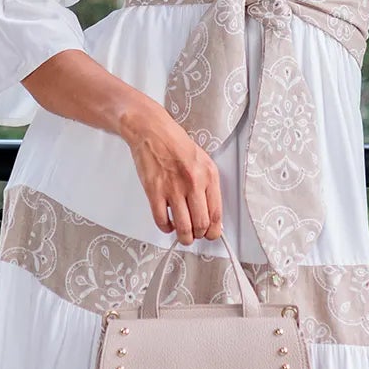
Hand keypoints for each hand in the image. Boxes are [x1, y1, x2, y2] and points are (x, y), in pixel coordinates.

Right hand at [119, 99, 222, 242]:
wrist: (152, 131)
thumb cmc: (176, 144)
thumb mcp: (203, 161)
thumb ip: (208, 186)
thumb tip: (211, 213)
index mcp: (209, 176)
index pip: (216, 213)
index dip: (214, 230)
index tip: (210, 234)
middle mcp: (193, 183)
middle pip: (201, 224)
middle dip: (198, 235)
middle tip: (195, 234)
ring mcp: (173, 188)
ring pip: (183, 227)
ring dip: (184, 237)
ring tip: (182, 235)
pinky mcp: (154, 191)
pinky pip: (161, 220)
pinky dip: (165, 228)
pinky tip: (167, 224)